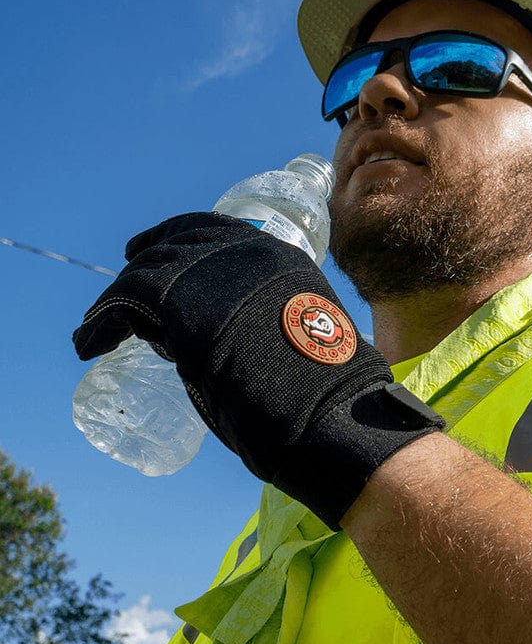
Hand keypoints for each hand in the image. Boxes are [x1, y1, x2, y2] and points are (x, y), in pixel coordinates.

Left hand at [72, 212, 442, 526]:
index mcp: (281, 257)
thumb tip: (241, 349)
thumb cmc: (327, 398)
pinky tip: (88, 345)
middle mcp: (247, 253)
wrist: (330, 412)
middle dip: (144, 259)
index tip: (154, 253)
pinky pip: (123, 299)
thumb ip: (271, 328)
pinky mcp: (180, 302)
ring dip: (117, 298)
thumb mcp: (302, 338)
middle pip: (177, 239)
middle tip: (120, 285)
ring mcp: (214, 273)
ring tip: (98, 330)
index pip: (217, 230)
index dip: (179, 238)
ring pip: (147, 268)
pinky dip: (100, 322)